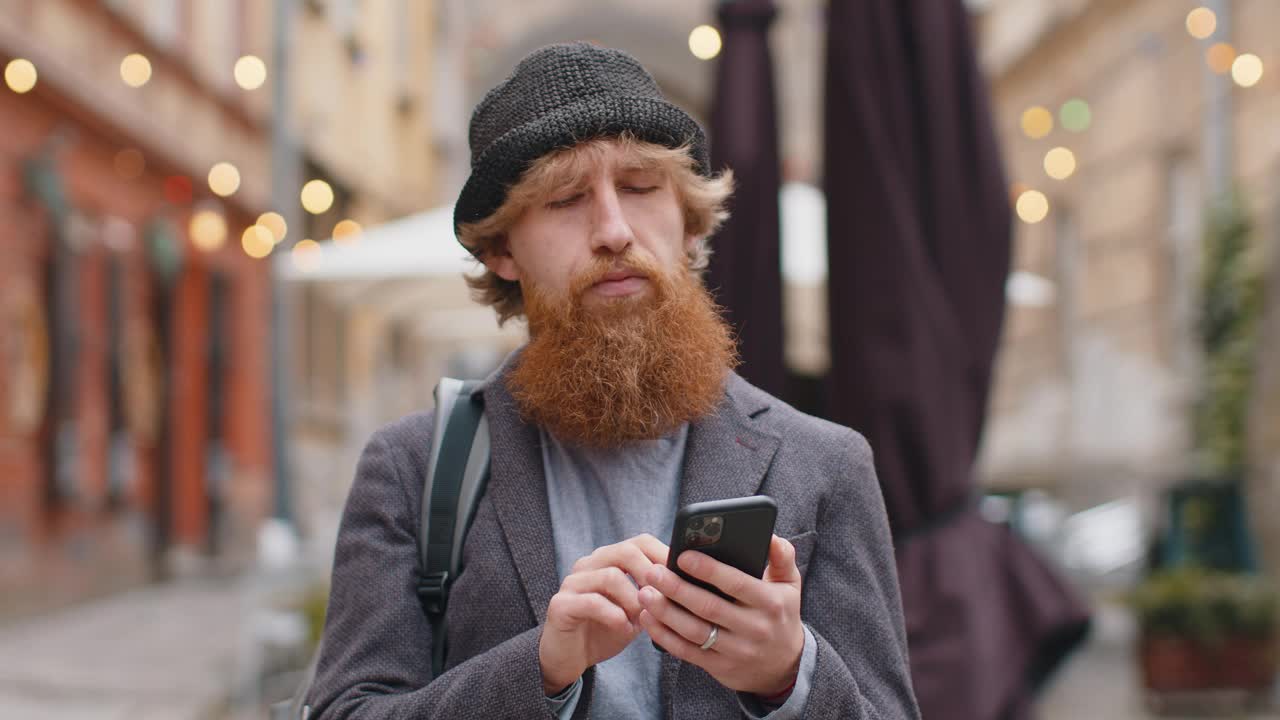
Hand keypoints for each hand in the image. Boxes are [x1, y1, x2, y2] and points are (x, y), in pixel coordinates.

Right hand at [539, 534, 669, 693]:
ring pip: (611, 576)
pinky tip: (625, 629)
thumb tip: (684, 586)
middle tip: (662, 599)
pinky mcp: (561, 604)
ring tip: (641, 621)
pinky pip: (593, 602)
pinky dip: (616, 616)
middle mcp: (589, 565)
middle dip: (651, 576)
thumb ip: (652, 596)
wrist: (569, 657)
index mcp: (607, 560)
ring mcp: (573, 582)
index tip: (680, 577)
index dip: (663, 555)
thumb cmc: (605, 630)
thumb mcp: (635, 611)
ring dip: (634, 601)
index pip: (639, 542)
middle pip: (625, 551)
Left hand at [638, 534, 803, 697]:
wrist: (784, 666)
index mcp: (770, 603)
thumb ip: (782, 557)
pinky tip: (648, 618)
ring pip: (694, 631)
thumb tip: (770, 535)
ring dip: (665, 613)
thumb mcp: (790, 585)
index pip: (736, 584)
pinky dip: (664, 636)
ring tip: (644, 593)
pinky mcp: (720, 667)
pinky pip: (687, 652)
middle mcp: (754, 628)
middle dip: (677, 589)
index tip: (682, 556)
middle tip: (653, 572)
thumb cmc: (780, 614)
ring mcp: (736, 651)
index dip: (708, 570)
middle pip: (709, 607)